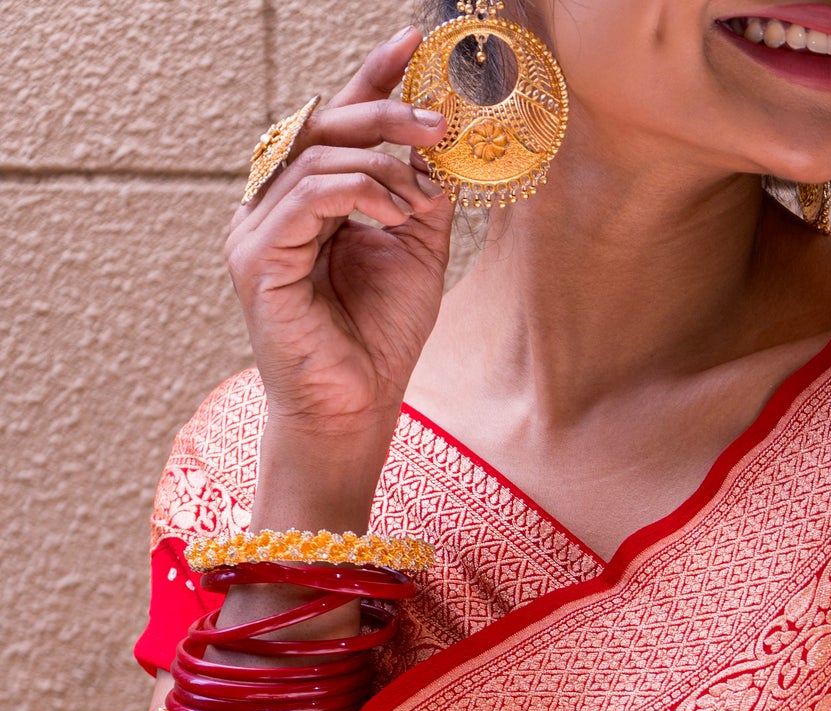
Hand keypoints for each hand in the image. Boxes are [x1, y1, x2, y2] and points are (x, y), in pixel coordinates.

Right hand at [226, 28, 453, 449]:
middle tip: (436, 120)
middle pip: (321, 125)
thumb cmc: (378, 341)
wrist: (356, 410)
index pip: (335, 123)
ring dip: (380, 163)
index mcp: (306, 200)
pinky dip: (358, 193)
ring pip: (315, 156)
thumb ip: (421, 195)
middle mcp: (273, 206)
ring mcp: (257, 230)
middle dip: (384, 111)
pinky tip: (394, 212)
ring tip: (420, 196)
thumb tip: (436, 141)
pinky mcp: (257, 259)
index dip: (371, 79)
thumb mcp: (416, 252)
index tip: (413, 43)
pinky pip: (307, 197)